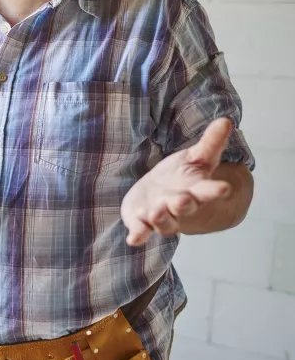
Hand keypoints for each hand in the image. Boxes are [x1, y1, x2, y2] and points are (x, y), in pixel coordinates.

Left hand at [121, 118, 234, 245]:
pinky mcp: (142, 222)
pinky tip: (133, 240)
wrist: (166, 197)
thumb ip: (210, 142)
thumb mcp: (197, 157)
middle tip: (182, 200)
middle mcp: (180, 205)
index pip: (209, 190)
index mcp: (196, 189)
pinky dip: (138, 235)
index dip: (216, 190)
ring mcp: (162, 215)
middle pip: (184, 206)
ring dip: (160, 218)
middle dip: (183, 204)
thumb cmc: (182, 176)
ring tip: (156, 212)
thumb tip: (226, 120)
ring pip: (163, 221)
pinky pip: (141, 231)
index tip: (224, 188)